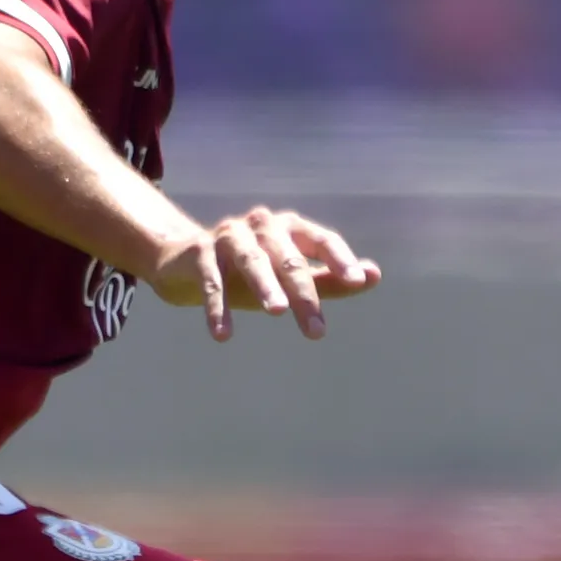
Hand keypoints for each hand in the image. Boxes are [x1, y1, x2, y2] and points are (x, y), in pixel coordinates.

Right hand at [146, 204, 380, 339]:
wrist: (185, 263)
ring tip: (277, 312)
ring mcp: (229, 236)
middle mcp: (262, 225)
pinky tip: (223, 335)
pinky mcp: (200, 253)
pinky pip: (212, 282)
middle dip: (304, 294)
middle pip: (289, 259)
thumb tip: (374, 276)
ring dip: (264, 286)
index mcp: (290, 227)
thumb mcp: (291, 278)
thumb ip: (330, 279)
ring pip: (252, 262)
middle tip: (316, 332)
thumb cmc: (251, 273)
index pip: (322, 239)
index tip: (357, 281)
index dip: (340, 259)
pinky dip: (217, 308)